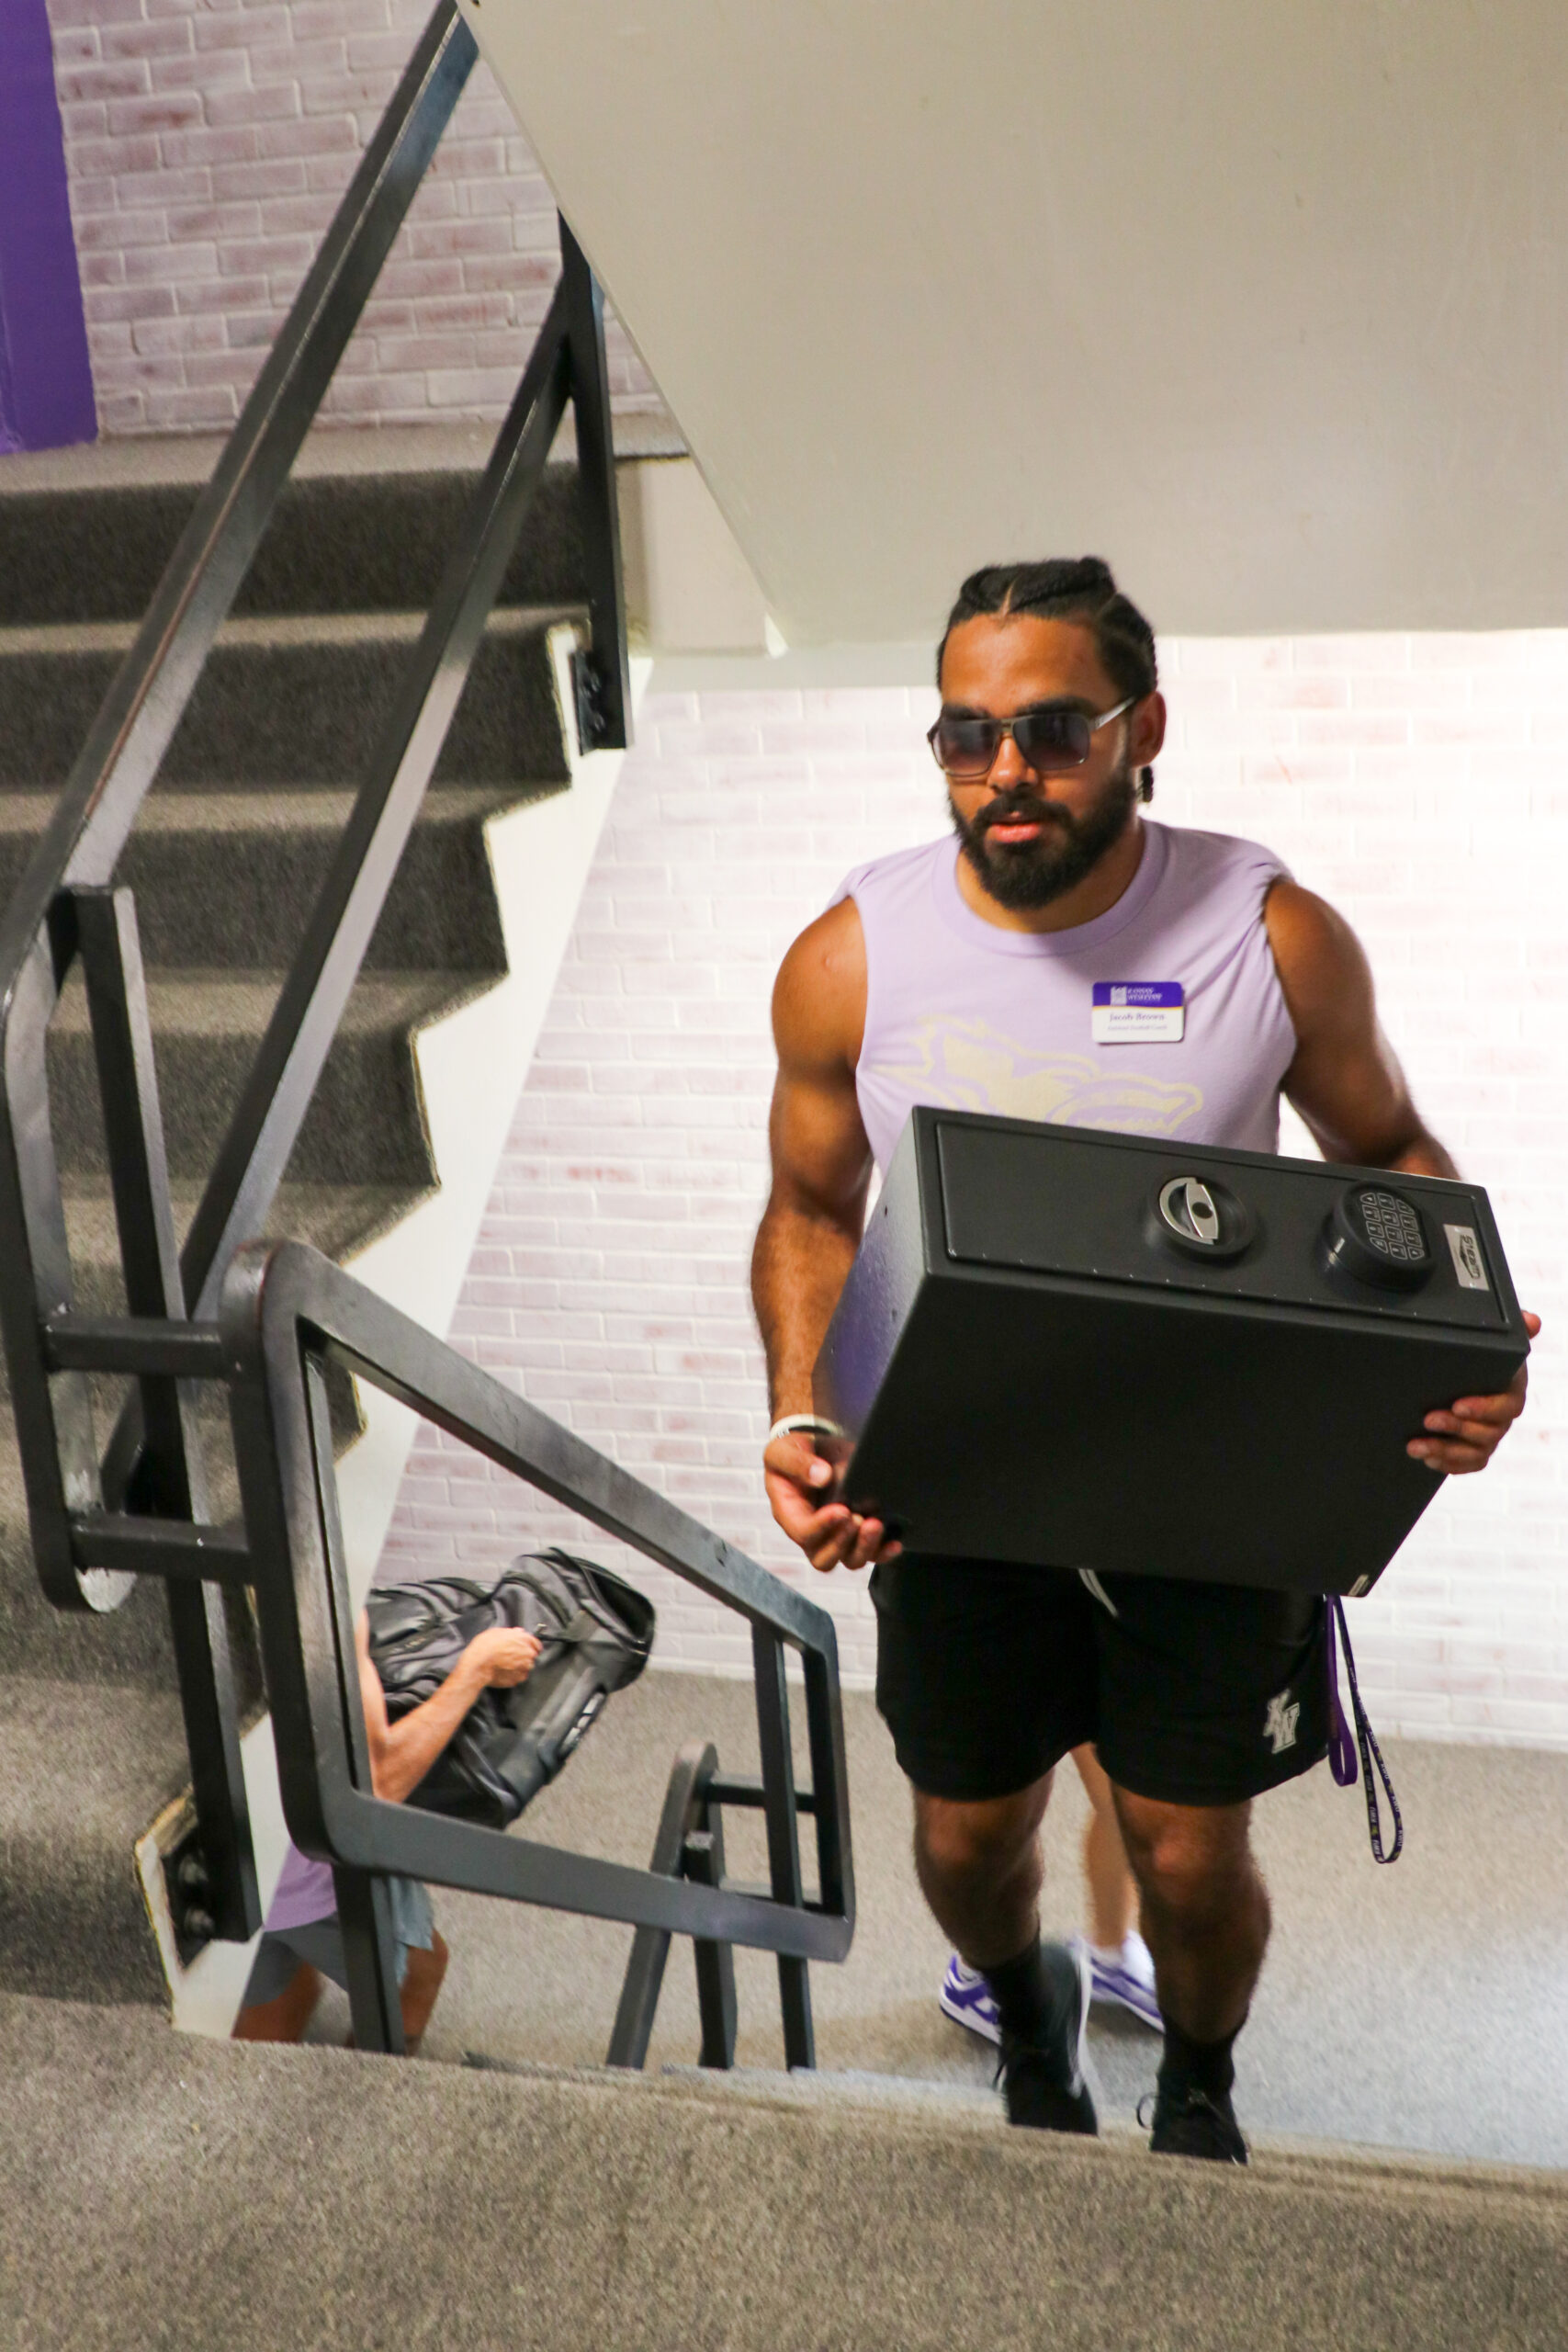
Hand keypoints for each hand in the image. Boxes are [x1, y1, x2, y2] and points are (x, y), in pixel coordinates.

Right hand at [463, 1627, 541, 1686]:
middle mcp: (527, 1654)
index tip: (527, 1648)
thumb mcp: (496, 1632)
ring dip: (519, 1667)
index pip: (536, 1644)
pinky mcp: (517, 1679)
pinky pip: (518, 1677)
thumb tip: (517, 1632)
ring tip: (506, 1665)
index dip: (531, 1646)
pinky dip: (513, 1676)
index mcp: (524, 1639)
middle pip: (531, 1656)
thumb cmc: (484, 1647)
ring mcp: (523, 1668)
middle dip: (524, 1656)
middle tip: (511, 1656)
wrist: (477, 1665)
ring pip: (526, 1667)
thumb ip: (511, 1632)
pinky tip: (504, 1672)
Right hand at [762, 1428, 901, 1573]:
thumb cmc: (794, 1452)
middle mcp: (812, 1533)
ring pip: (849, 1559)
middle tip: (857, 1519)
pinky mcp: (858, 1531)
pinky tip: (894, 1542)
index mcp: (789, 1515)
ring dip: (865, 1547)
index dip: (822, 1526)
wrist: (815, 1447)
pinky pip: (871, 1553)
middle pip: (823, 1558)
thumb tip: (821, 1476)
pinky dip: (883, 1551)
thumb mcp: (783, 1451)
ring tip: (876, 1525)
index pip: (803, 1533)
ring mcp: (836, 1535)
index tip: (842, 1509)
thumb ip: (796, 1463)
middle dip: (843, 1543)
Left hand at [1408, 1310, 1539, 1474]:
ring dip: (1445, 1451)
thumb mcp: (1493, 1340)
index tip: (1458, 1404)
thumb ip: (1513, 1330)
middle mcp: (1502, 1417)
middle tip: (1429, 1419)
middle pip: (1488, 1433)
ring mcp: (1489, 1435)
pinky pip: (1468, 1464)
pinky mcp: (1475, 1449)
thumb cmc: (1482, 1356)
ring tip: (1417, 1445)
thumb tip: (1531, 1321)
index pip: (1506, 1406)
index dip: (1484, 1409)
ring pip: (1476, 1452)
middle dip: (1457, 1428)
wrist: (1460, 1370)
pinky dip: (1449, 1464)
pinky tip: (1427, 1459)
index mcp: (1511, 1390)